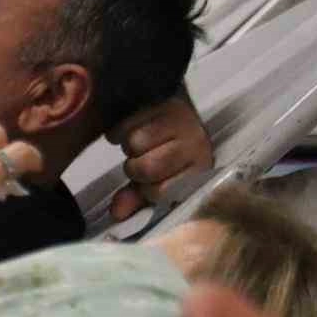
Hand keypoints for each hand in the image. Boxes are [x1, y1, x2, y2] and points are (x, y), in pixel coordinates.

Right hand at [107, 95, 212, 220]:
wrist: (172, 107)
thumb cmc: (166, 148)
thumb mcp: (156, 179)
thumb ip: (138, 197)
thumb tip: (117, 213)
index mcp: (199, 169)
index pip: (161, 192)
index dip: (147, 189)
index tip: (148, 183)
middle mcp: (197, 144)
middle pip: (146, 167)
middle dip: (135, 166)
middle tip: (140, 160)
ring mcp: (182, 120)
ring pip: (134, 144)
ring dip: (129, 145)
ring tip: (138, 142)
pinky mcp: (162, 103)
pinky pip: (126, 124)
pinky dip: (120, 129)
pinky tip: (131, 126)